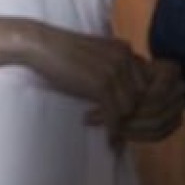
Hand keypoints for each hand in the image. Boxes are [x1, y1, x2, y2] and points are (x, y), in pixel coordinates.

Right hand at [24, 25, 183, 146]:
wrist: (40, 45)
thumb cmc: (63, 53)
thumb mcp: (96, 56)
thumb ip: (114, 69)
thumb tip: (128, 96)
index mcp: (124, 49)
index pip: (144, 84)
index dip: (136, 102)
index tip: (124, 117)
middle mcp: (124, 58)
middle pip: (141, 97)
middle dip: (131, 115)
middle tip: (118, 128)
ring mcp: (114, 70)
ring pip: (130, 109)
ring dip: (120, 124)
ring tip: (108, 131)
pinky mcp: (101, 84)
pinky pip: (115, 115)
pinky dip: (112, 130)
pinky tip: (107, 138)